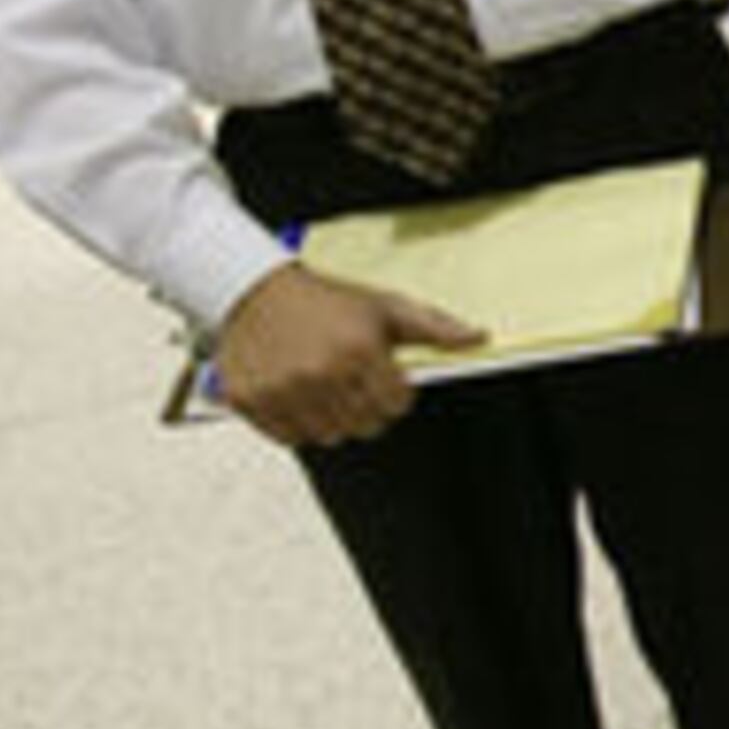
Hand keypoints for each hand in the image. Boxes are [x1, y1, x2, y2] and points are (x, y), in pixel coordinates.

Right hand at [214, 263, 485, 448]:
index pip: (397, 405)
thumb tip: (479, 338)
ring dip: (332, 417)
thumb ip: (435, 328)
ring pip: (328, 435)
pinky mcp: (250, 401)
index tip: (381, 375)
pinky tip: (296, 392)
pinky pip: (289, 437)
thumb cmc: (326, 301)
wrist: (255, 291)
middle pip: (365, 425)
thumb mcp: (385, 307)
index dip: (394, 392)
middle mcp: (319, 373)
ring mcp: (282, 390)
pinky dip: (296, 422)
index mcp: (358, 350)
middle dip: (366, 406)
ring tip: (322, 384)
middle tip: (350, 379)